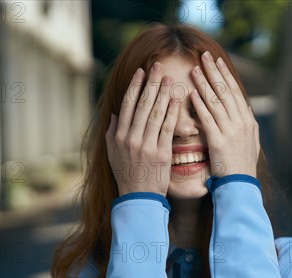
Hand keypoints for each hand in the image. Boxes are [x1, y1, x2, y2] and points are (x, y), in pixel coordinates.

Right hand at [105, 62, 179, 195]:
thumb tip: (115, 113)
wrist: (139, 198)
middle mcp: (130, 138)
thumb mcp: (113, 154)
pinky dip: (173, 111)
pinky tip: (178, 99)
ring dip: (163, 93)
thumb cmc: (127, 175)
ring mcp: (145, 145)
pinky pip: (167, 127)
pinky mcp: (161, 153)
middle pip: (141, 104)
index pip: (127, 105)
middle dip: (151, 83)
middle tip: (159, 66)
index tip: (142, 71)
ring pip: (155, 113)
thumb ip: (112, 132)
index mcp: (118, 136)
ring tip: (171, 77)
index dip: (135, 86)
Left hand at [190, 51, 259, 177]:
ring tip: (194, 69)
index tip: (218, 61)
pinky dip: (200, 106)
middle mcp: (241, 123)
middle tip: (204, 56)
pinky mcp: (219, 142)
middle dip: (214, 72)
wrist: (241, 186)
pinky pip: (208, 120)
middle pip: (226, 92)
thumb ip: (246, 124)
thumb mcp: (250, 142)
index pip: (236, 92)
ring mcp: (231, 132)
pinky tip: (191, 94)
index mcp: (248, 122)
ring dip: (204, 84)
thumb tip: (244, 108)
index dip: (226, 75)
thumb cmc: (242, 166)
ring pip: (216, 102)